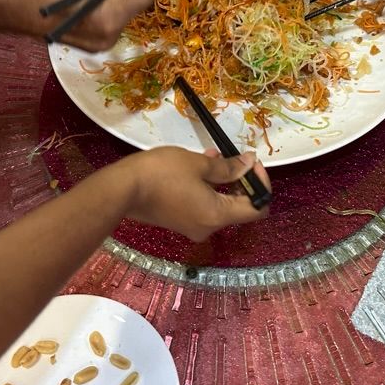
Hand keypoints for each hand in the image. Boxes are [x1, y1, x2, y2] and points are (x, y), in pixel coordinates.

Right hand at [114, 147, 270, 241]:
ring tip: (213, 156)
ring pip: (220, 205)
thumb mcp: (199, 164)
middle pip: (239, 208)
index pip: (257, 209)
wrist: (123, 188)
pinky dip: (208, 189)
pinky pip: (204, 207)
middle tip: (236, 157)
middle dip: (242, 181)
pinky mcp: (180, 222)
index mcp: (217, 216)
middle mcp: (209, 228)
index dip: (261, 184)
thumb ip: (229, 167)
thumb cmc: (162, 173)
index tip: (252, 163)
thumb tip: (249, 164)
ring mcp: (193, 227)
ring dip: (223, 182)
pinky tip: (197, 167)